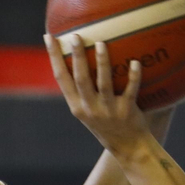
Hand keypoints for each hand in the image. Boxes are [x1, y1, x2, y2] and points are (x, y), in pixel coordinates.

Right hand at [46, 35, 150, 158]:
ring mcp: (108, 111)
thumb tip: (77, 56)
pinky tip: (135, 62)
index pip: (61, 78)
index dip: (54, 57)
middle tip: (75, 36)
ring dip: (102, 63)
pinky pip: (130, 91)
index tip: (48, 37)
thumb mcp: (87, 111)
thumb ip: (81, 90)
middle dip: (76, 56)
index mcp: (76, 106)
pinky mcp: (127, 111)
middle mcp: (89, 108)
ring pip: (104, 83)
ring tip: (101, 43)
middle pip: (80, 79)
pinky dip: (133, 76)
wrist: (128, 148)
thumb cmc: (106, 124)